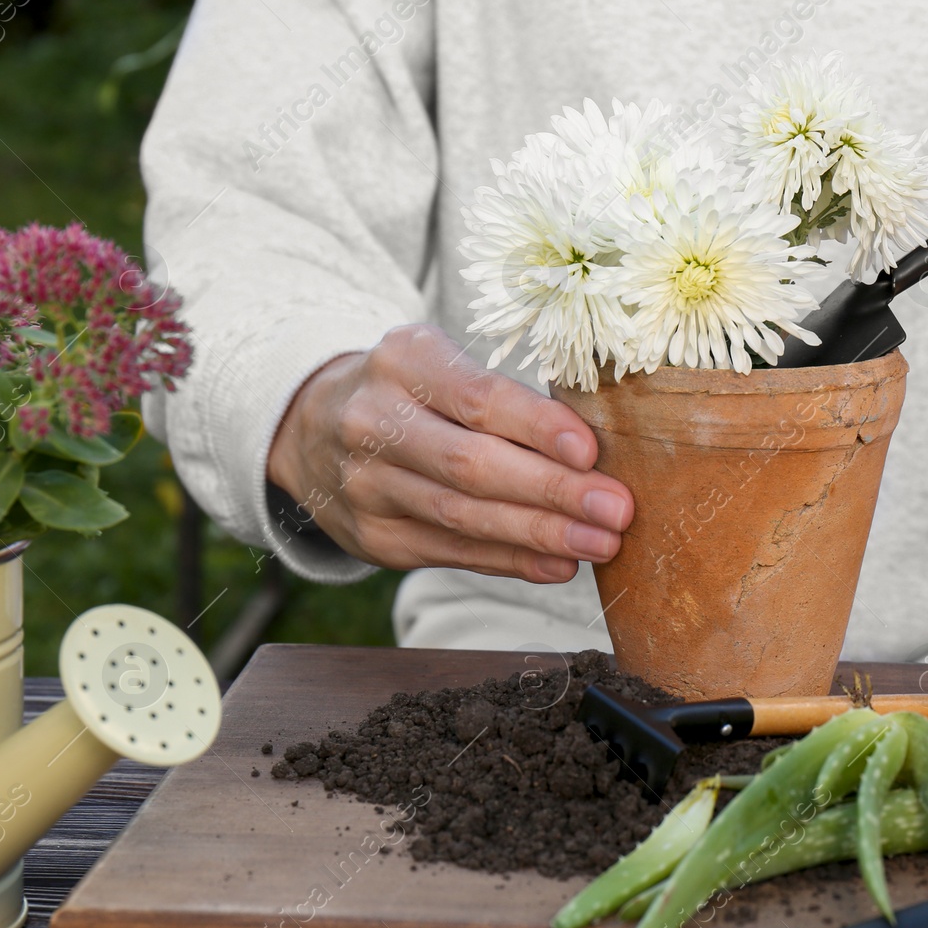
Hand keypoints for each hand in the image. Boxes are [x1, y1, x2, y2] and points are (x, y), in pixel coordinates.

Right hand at [266, 324, 633, 581]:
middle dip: (553, 490)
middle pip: (472, 465)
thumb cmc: (409, 391)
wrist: (311, 427)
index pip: (477, 398)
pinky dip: (512, 561)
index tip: (591, 451)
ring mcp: (367, 486)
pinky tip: (559, 565)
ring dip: (542, 534)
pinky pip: (453, 553)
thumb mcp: (441, 364)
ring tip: (602, 542)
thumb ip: (503, 399)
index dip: (537, 428)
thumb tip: (592, 452)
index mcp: (402, 362)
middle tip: (617, 508)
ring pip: (464, 516)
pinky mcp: (373, 537)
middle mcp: (373, 422)